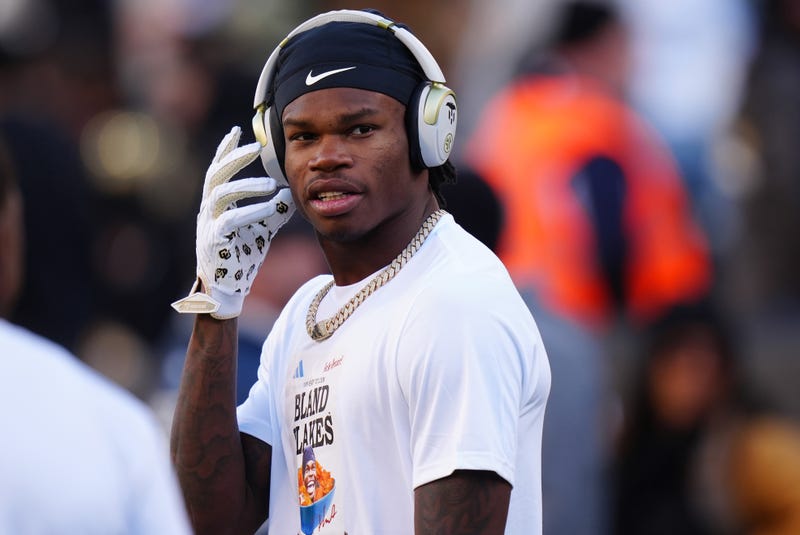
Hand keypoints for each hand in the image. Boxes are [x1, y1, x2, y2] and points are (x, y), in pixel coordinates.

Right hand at [172, 126, 294, 318]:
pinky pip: (230, 219)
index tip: (238, 131)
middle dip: (234, 158)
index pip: (218, 170)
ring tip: (271, 185)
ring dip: (247, 185)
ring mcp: (207, 225)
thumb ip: (273, 211)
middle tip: (255, 147)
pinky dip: (251, 211)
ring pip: (220, 193)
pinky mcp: (214, 241)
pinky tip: (270, 207)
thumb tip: (291, 193)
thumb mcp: (261, 229)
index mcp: (216, 206)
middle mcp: (207, 211)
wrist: (228, 291)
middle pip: (215, 174)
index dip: (226, 151)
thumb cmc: (241, 258)